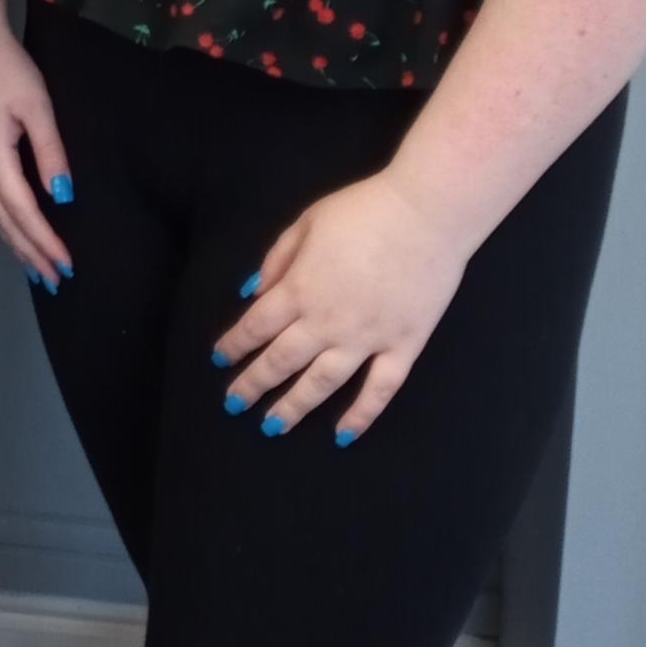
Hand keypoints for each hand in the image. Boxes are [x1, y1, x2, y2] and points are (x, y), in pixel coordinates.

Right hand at [0, 26, 72, 284]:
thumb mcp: (37, 106)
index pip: (22, 211)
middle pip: (3, 220)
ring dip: (14, 240)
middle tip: (53, 281)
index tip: (66, 267)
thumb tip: (63, 197)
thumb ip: (50, 152)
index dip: (44, 241)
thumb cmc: (6, 67)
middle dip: (29, 252)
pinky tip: (12, 225)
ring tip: (34, 266)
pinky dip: (3, 220)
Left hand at [213, 171, 470, 441]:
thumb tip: (251, 293)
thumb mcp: (306, 223)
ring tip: (272, 427)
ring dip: (294, 407)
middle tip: (234, 404)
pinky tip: (343, 435)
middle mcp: (327, 322)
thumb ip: (277, 260)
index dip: (235, 346)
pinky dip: (361, 415)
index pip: (256, 326)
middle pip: (281, 361)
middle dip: (253, 385)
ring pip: (322, 383)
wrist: (426, 213)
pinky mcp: (404, 346)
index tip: (219, 361)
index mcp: (300, 289)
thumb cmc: (362, 211)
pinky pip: (379, 390)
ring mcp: (367, 339)